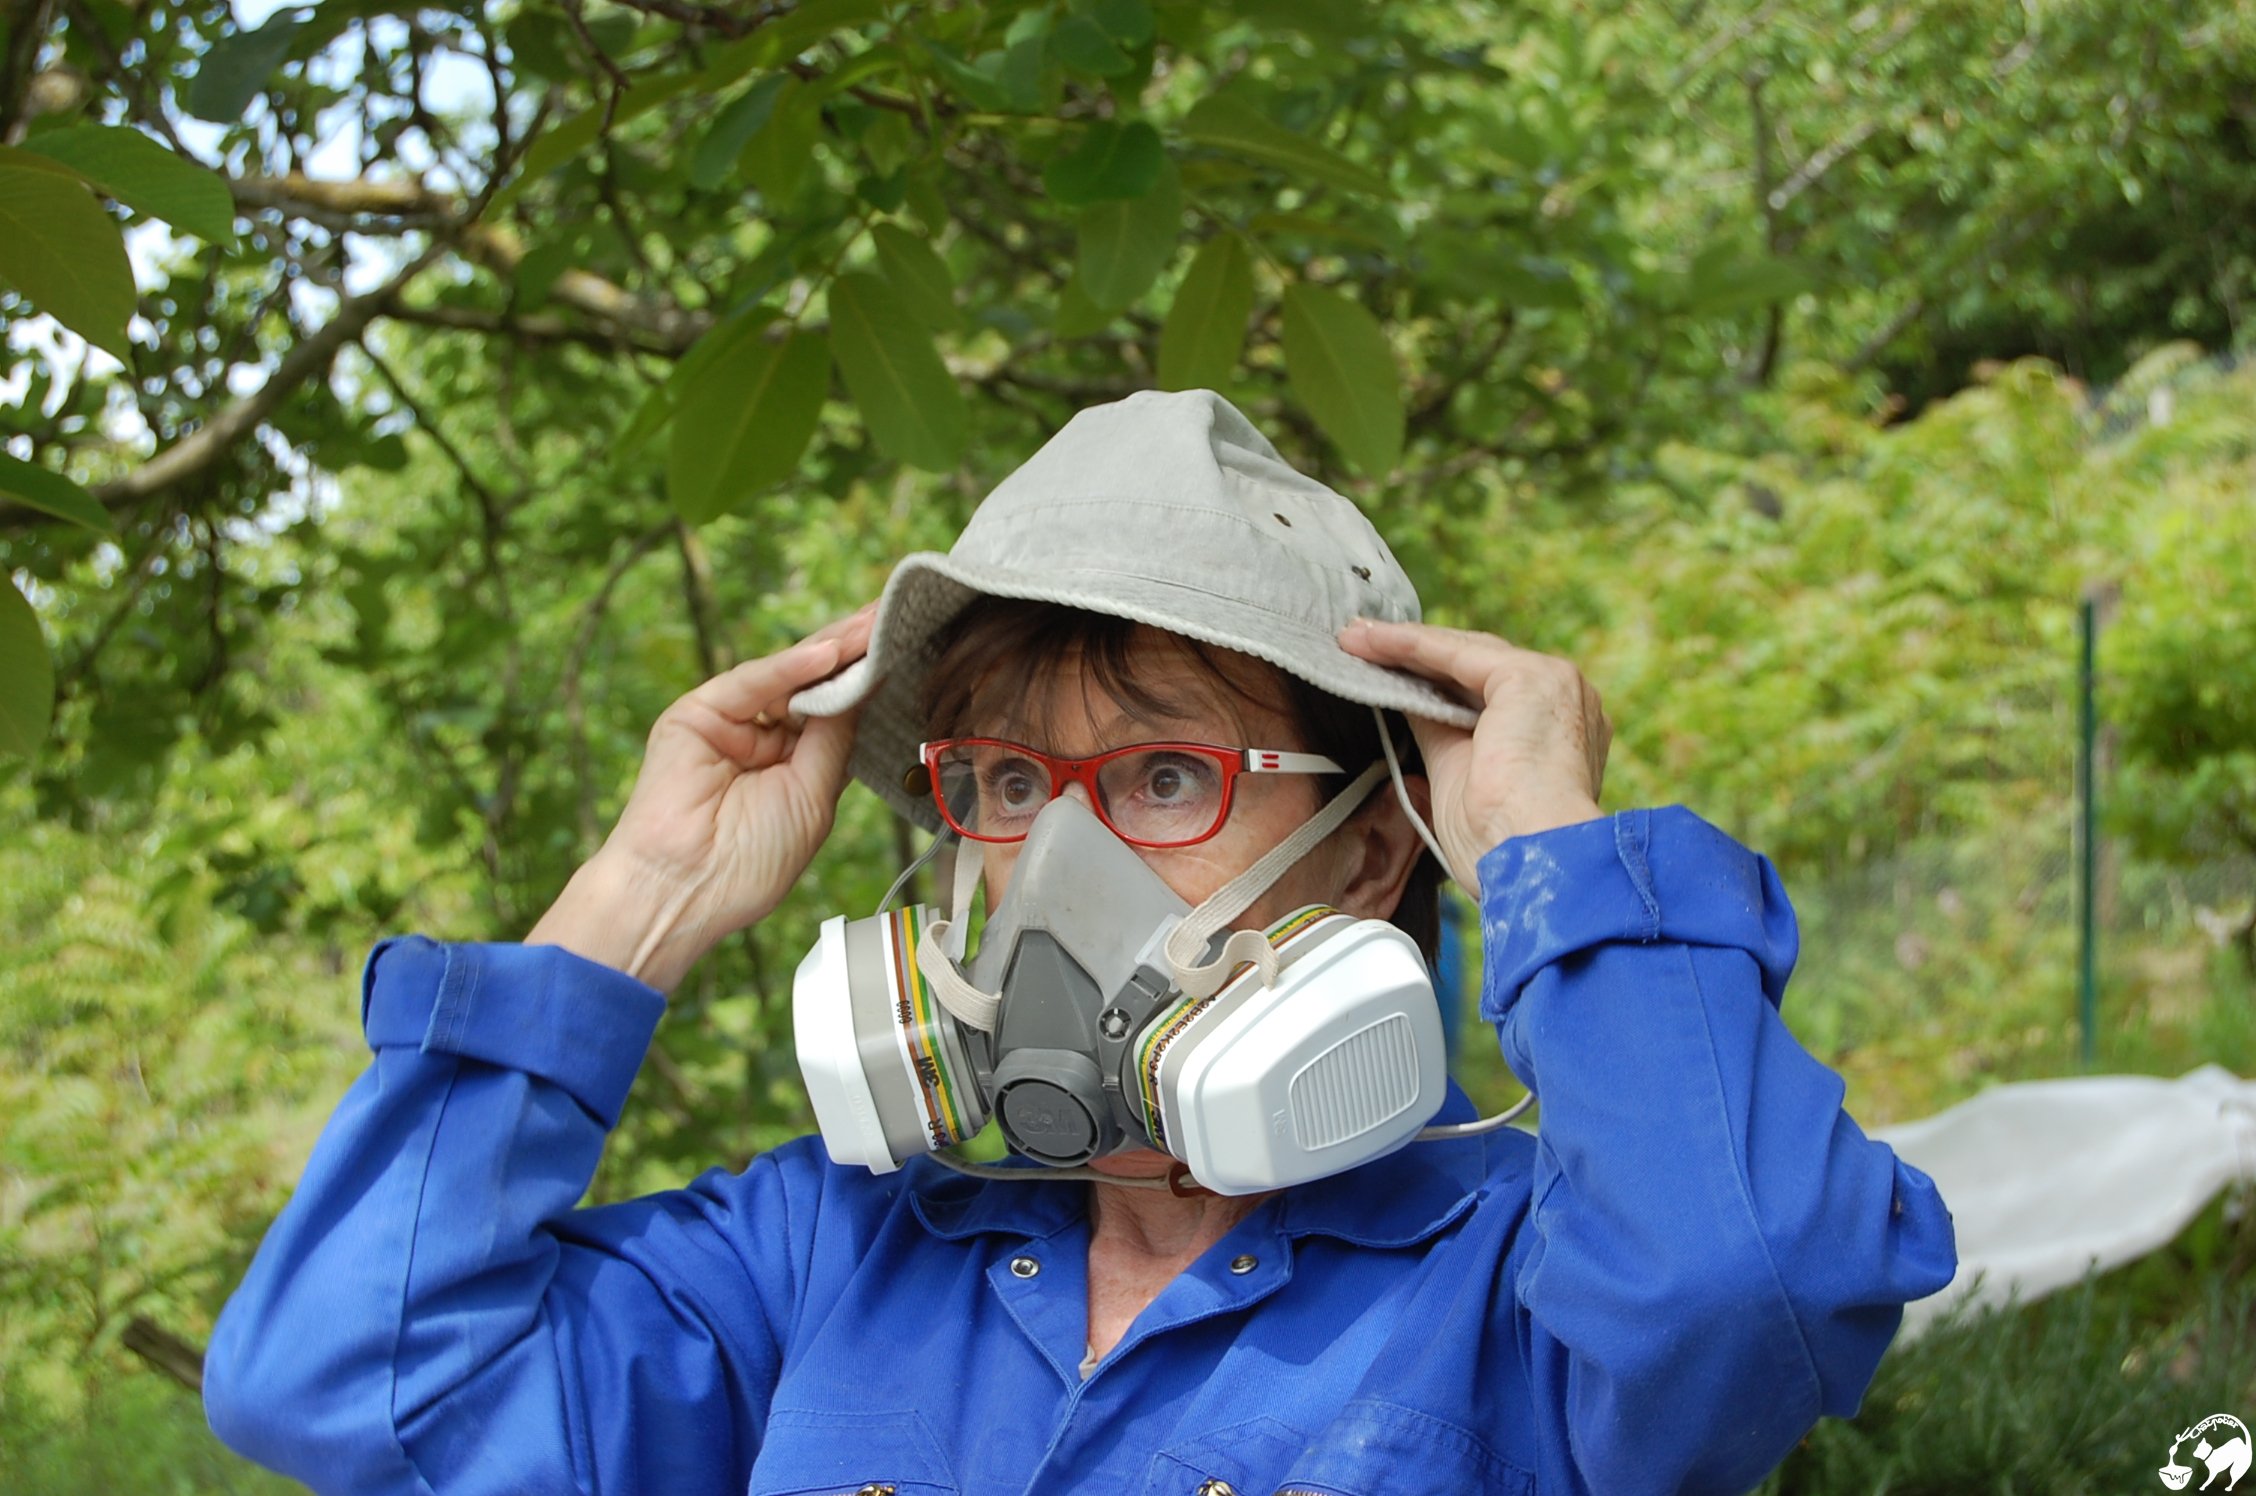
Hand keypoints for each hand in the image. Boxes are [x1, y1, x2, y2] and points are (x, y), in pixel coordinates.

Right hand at [526, 602, 876, 990]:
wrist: (687, 892)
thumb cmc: (749, 862)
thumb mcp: (813, 795)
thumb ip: (834, 739)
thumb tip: (864, 685)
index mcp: (793, 762)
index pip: (836, 710)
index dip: (869, 682)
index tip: (908, 649)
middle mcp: (762, 736)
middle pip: (815, 685)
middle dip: (855, 654)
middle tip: (896, 616)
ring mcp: (730, 722)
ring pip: (787, 676)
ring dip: (832, 649)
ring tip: (872, 626)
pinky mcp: (697, 714)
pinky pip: (752, 684)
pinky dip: (790, 667)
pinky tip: (828, 654)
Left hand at [1337, 619, 1610, 883]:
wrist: (1535, 863)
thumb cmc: (1501, 844)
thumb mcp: (1458, 775)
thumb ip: (1439, 732)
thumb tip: (1407, 699)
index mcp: (1559, 730)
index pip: (1488, 691)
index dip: (1434, 680)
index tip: (1388, 674)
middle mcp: (1567, 699)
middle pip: (1475, 664)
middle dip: (1414, 657)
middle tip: (1360, 643)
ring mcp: (1553, 683)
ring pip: (1464, 652)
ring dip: (1403, 644)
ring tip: (1354, 637)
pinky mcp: (1529, 677)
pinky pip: (1455, 653)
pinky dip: (1409, 645)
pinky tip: (1371, 641)